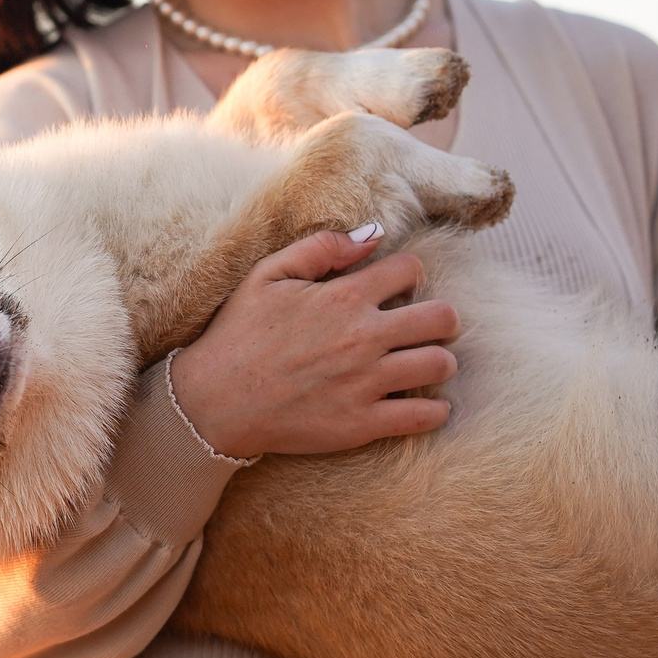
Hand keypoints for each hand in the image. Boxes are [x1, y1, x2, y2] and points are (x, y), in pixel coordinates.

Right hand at [170, 229, 458, 460]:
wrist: (214, 402)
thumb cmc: (238, 334)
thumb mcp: (268, 275)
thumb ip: (322, 248)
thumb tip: (373, 233)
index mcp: (344, 297)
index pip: (411, 271)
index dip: (410, 274)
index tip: (399, 287)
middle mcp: (364, 337)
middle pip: (442, 318)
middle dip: (442, 318)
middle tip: (427, 326)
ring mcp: (367, 383)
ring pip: (440, 364)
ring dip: (440, 360)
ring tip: (424, 363)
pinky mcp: (364, 424)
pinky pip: (425, 416)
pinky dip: (435, 410)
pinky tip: (426, 404)